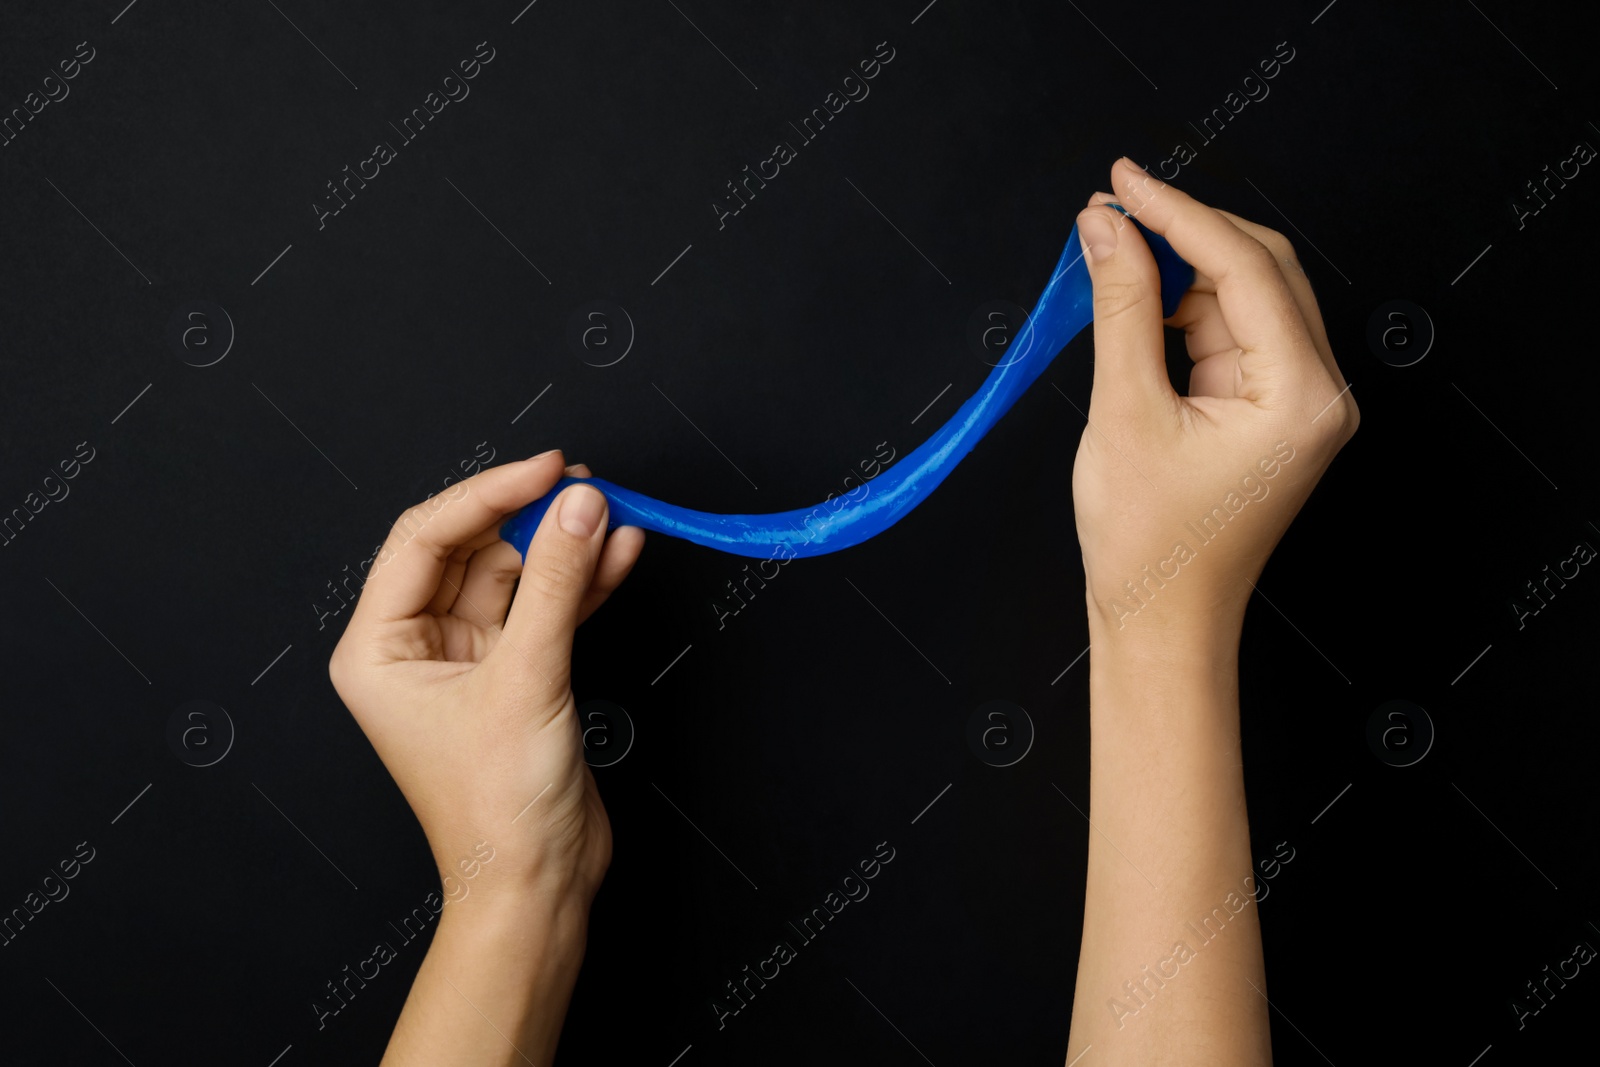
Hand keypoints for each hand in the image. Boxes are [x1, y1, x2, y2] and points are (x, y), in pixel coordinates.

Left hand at [328, 451, 644, 905]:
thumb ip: (559, 584)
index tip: (548, 470)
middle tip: (587, 489)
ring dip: (566, 546)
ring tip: (614, 513)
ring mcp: (469, 660)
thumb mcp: (527, 679)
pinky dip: (584, 582)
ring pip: (517, 575)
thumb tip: (581, 509)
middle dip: (532, 517)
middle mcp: (416, 647)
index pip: (426, 537)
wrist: (536, 886)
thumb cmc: (496, 812)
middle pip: (473, 549)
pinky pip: (548, 609)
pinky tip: (618, 554)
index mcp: (378, 648)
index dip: (489, 493)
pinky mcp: (517, 675)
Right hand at [1070, 157, 1357, 644]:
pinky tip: (1139, 299)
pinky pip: (1233, 332)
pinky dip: (1186, 308)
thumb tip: (1107, 228)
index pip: (1245, 267)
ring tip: (1112, 254)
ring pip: (1246, 295)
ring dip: (1182, 268)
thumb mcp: (1124, 412)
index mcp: (1301, 396)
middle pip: (1260, 269)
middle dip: (1184, 232)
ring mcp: (1299, 402)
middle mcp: (1318, 393)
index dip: (1179, 212)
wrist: (1161, 620)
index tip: (1124, 180)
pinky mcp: (1271, 410)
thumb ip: (1121, 308)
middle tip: (1112, 206)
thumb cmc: (1151, 545)